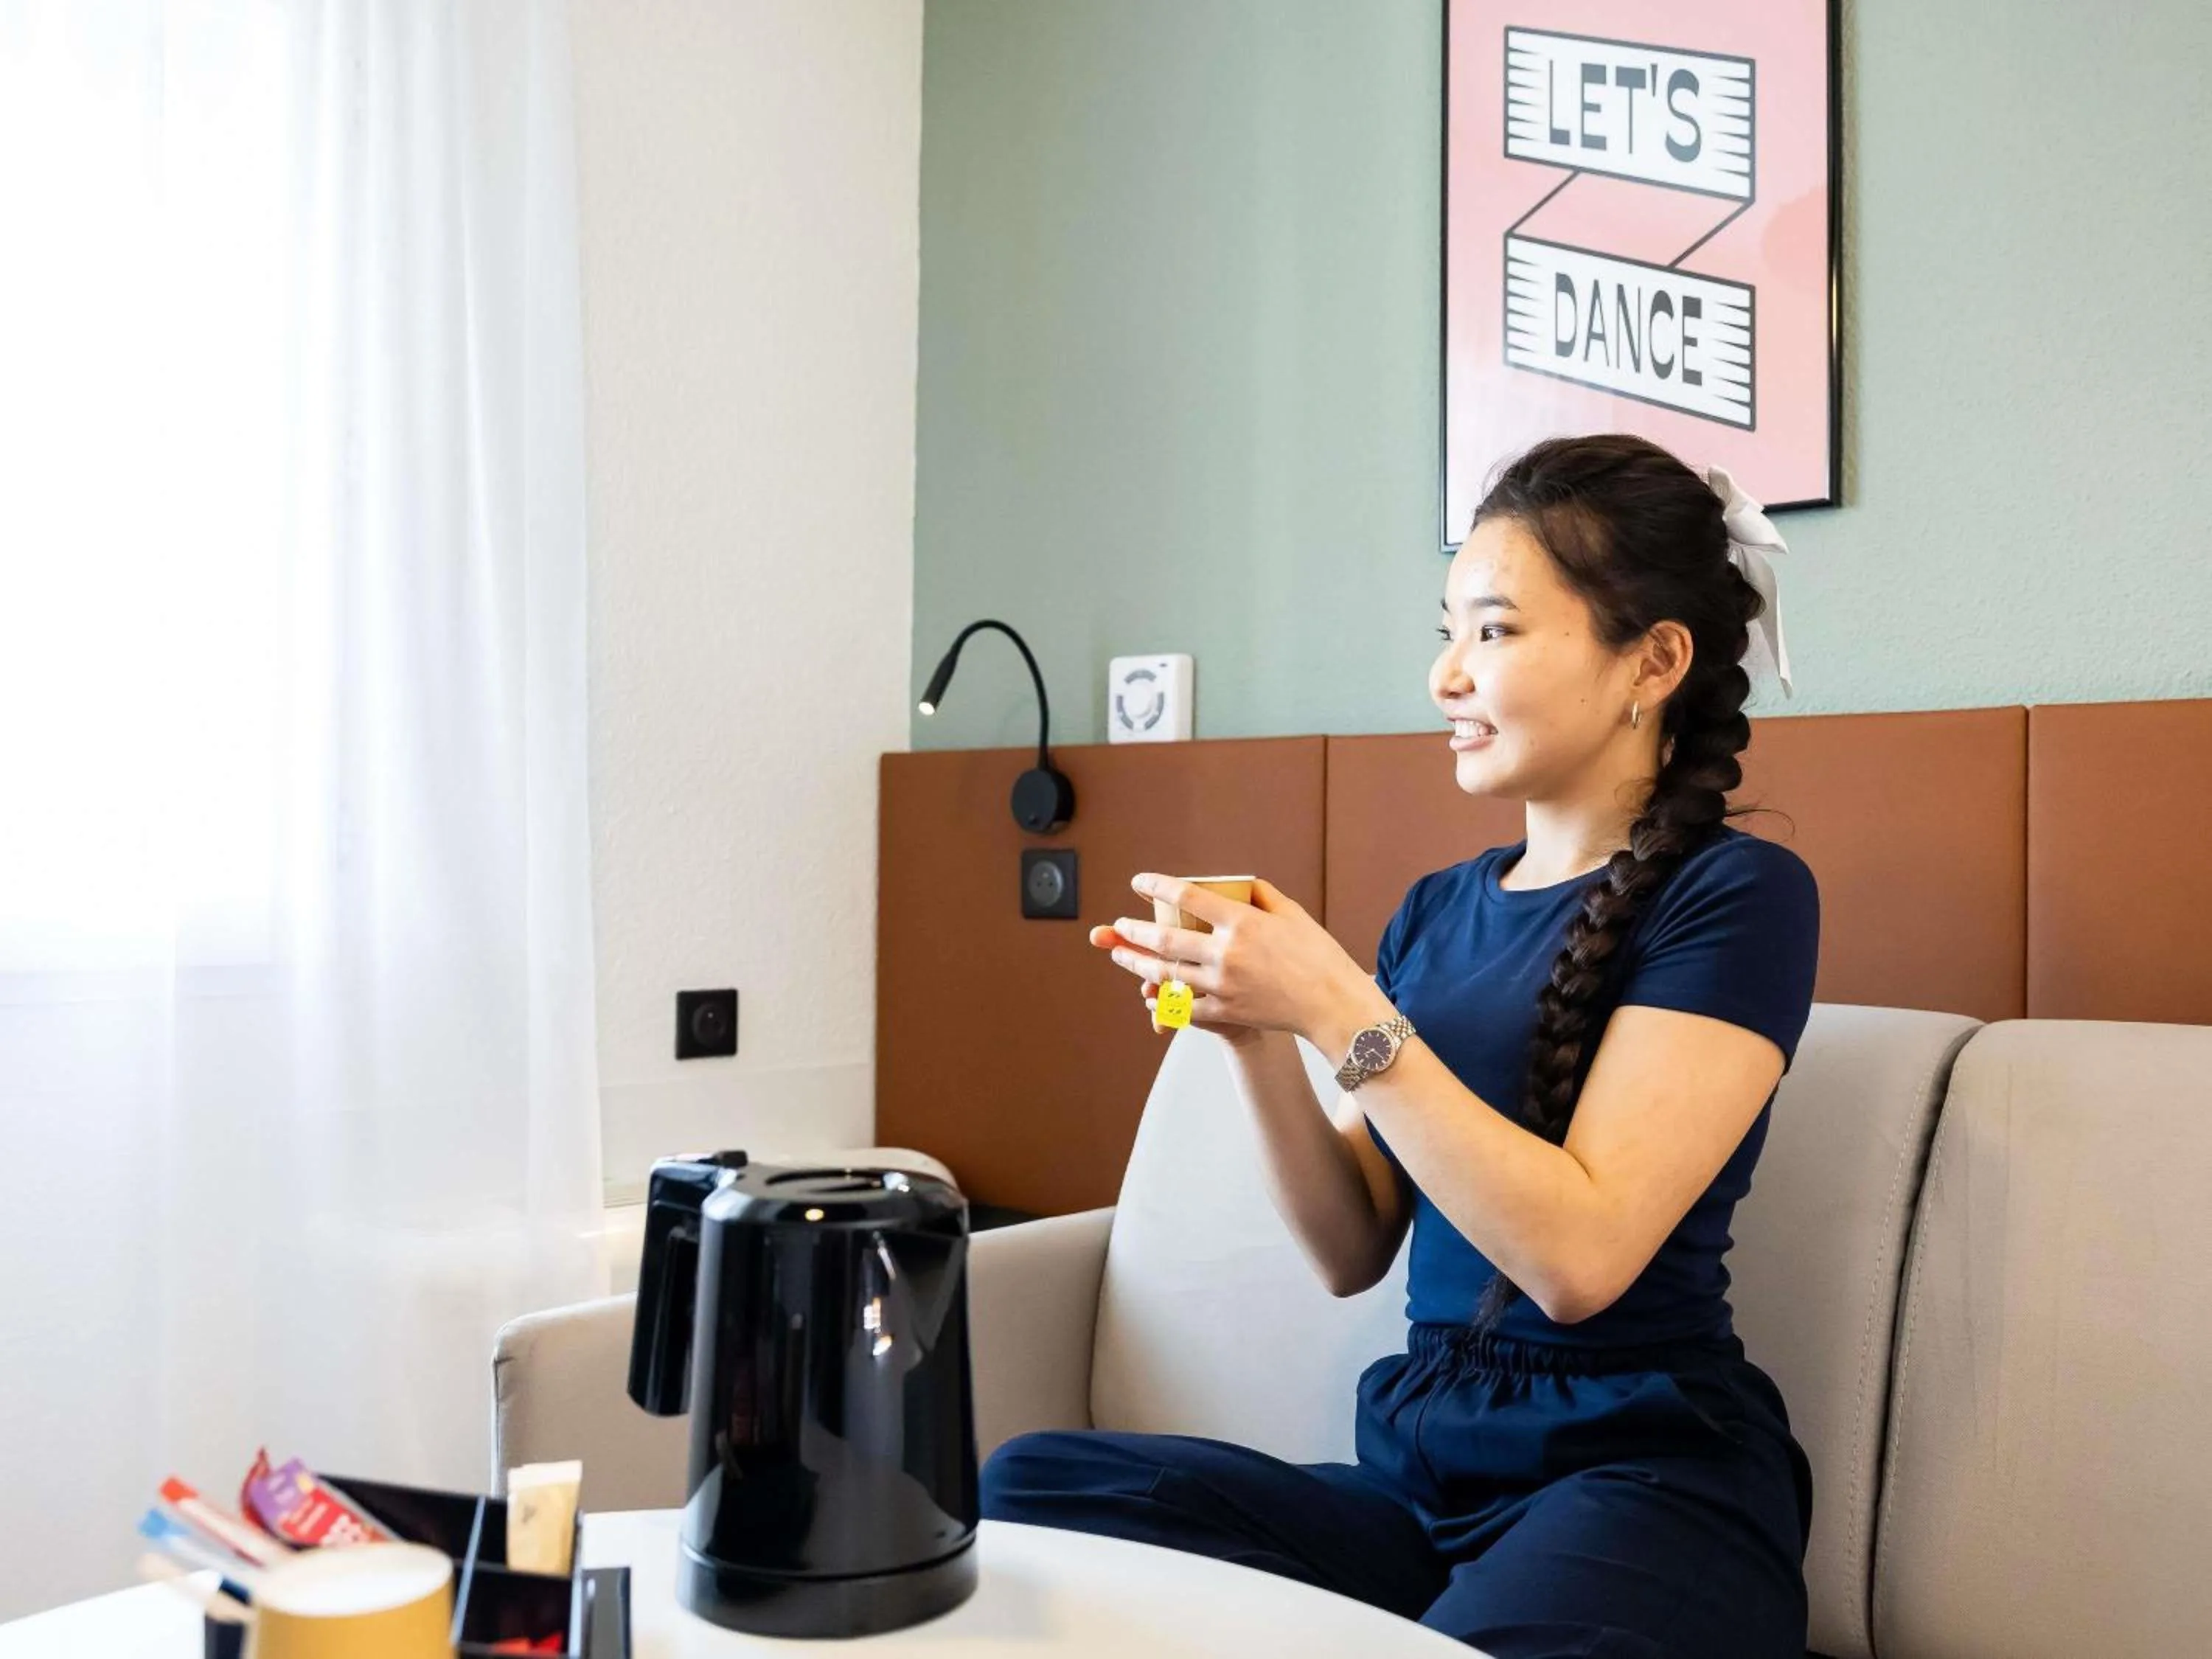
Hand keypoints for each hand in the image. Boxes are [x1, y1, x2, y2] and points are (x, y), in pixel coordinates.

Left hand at [1088, 873, 1390, 1049]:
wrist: (1333, 1005)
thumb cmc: (1319, 956)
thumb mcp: (1293, 914)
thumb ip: (1262, 896)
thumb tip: (1240, 884)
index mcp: (1242, 921)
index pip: (1187, 896)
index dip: (1157, 887)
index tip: (1138, 883)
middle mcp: (1226, 952)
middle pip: (1165, 938)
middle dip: (1134, 931)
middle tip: (1116, 926)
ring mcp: (1223, 985)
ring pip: (1166, 974)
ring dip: (1138, 964)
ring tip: (1120, 955)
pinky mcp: (1226, 1012)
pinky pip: (1185, 1007)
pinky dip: (1163, 1000)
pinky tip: (1148, 994)